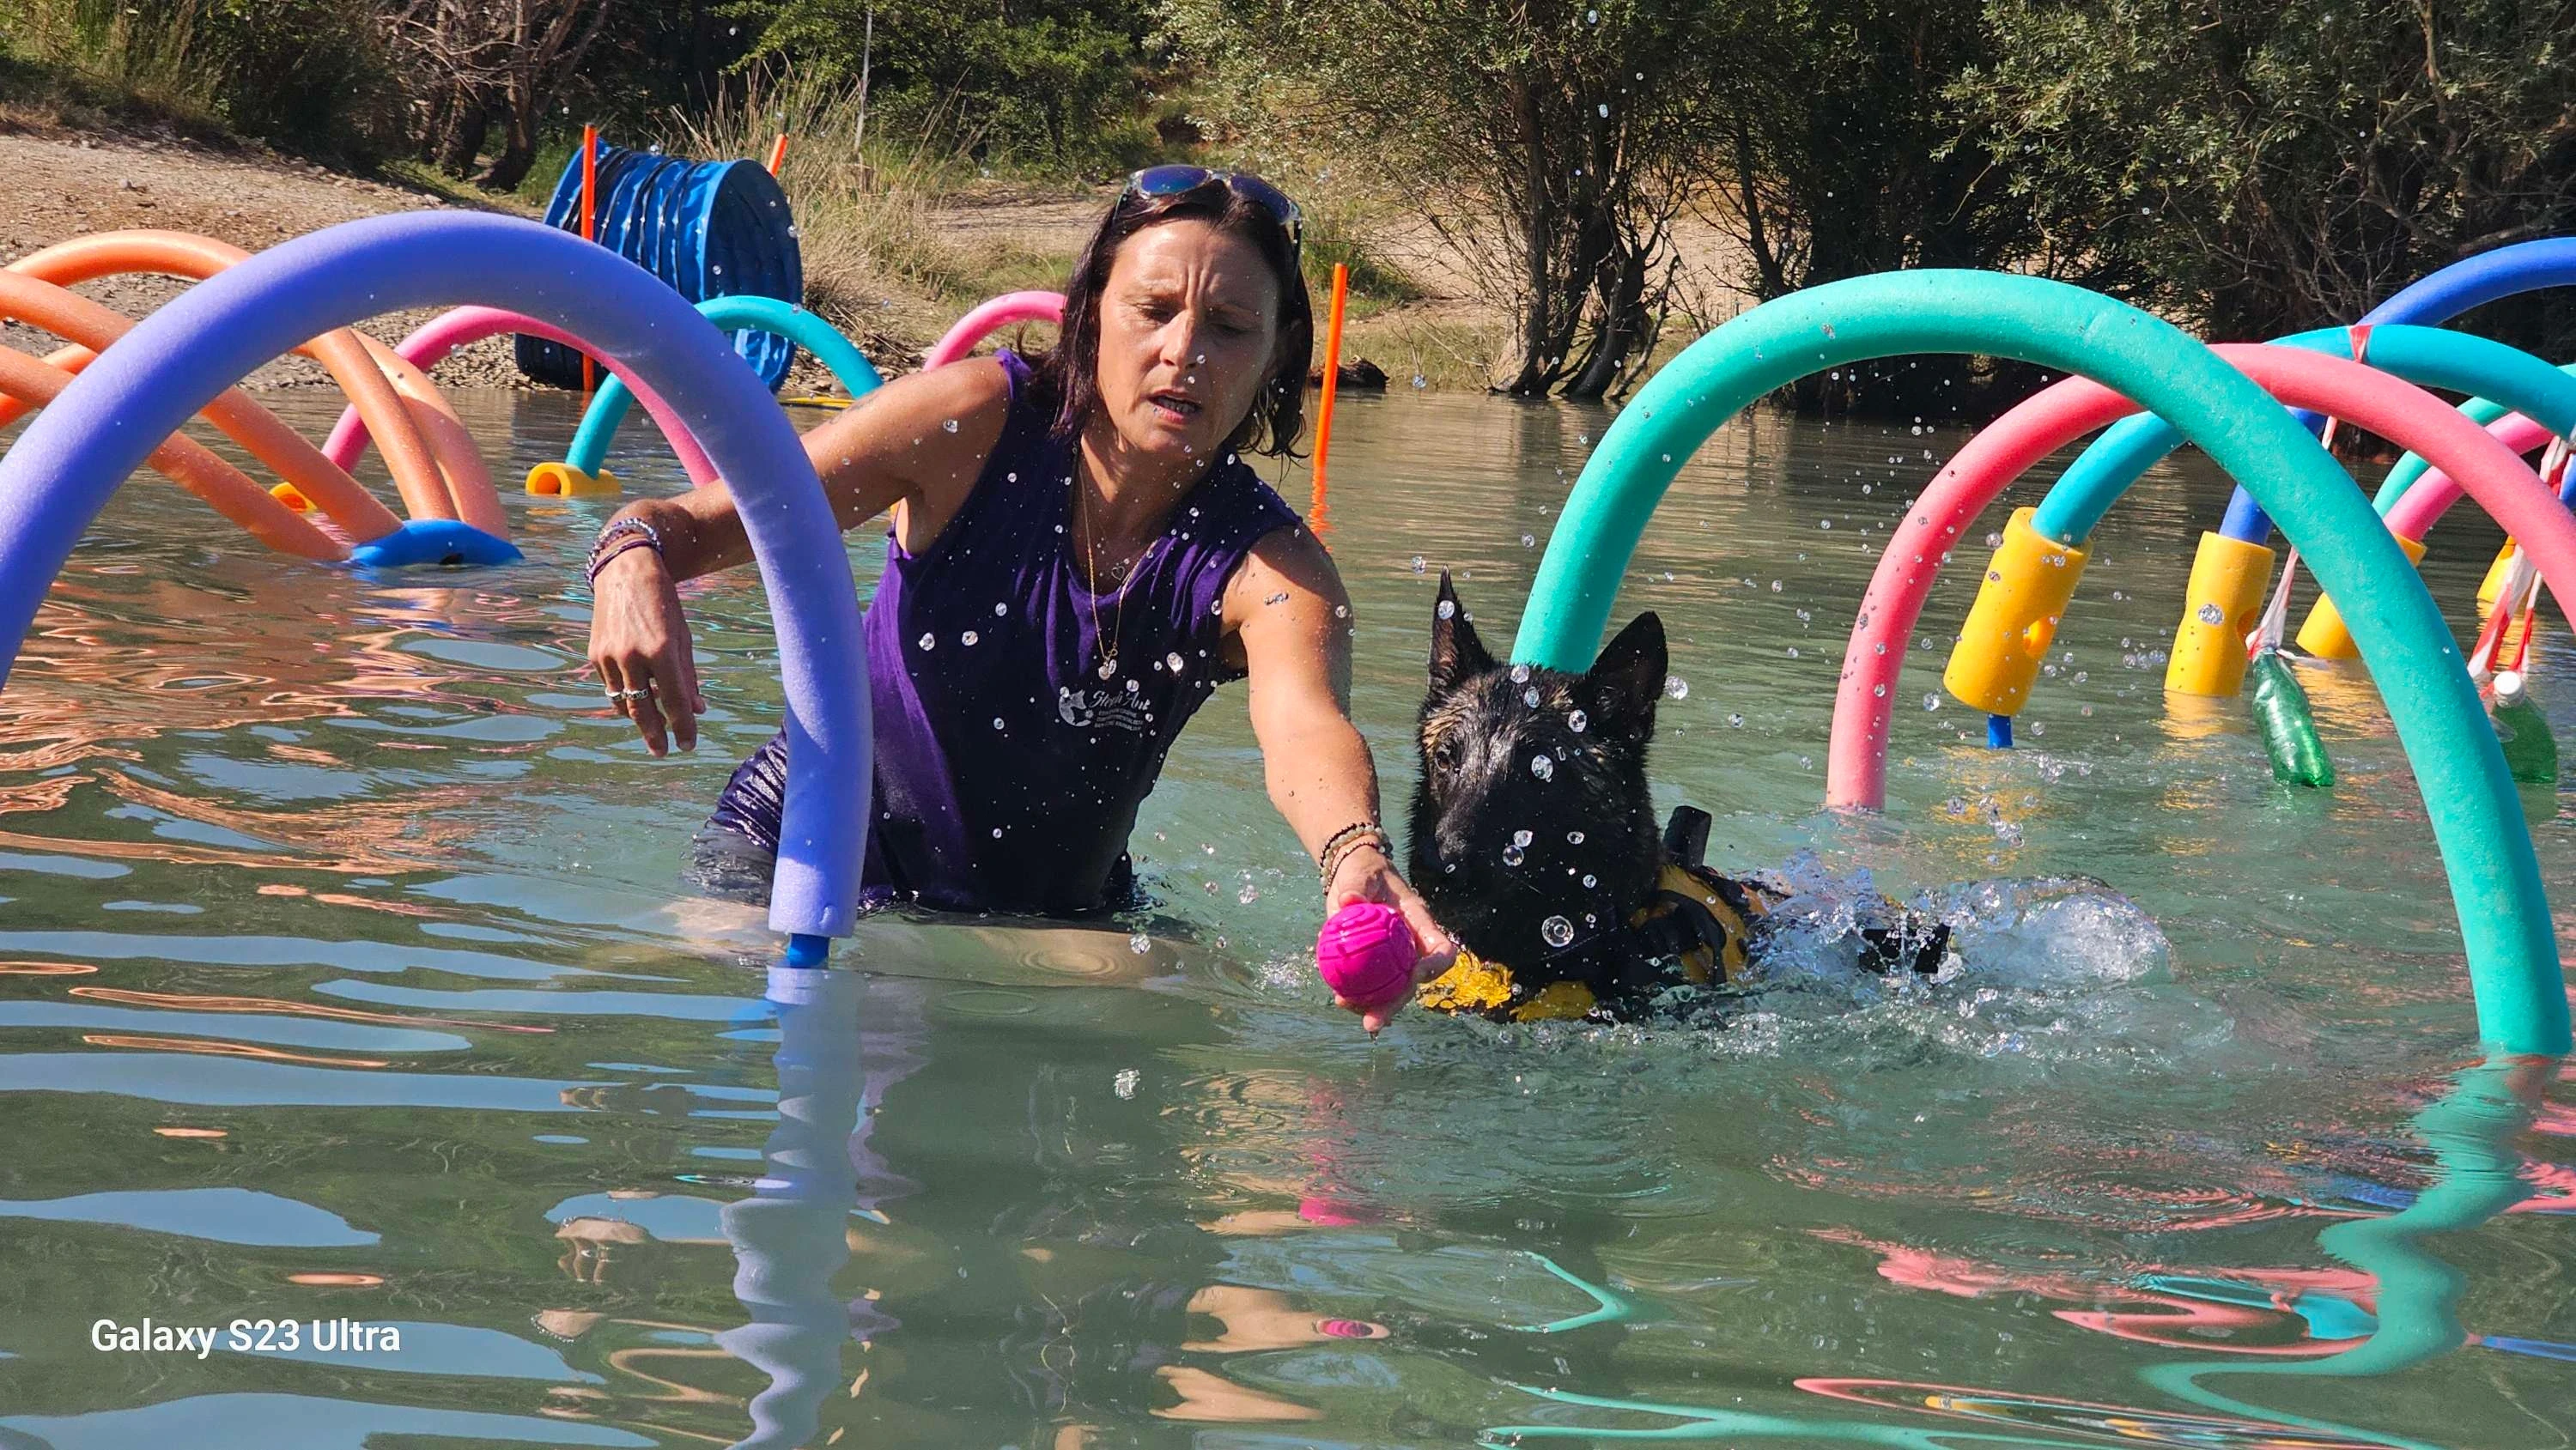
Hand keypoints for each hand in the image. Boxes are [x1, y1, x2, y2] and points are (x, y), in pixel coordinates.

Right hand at [586, 543, 705, 755]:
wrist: (624, 570)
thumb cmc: (663, 602)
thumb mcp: (683, 636)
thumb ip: (689, 676)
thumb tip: (698, 710)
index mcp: (660, 651)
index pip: (674, 702)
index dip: (683, 728)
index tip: (688, 745)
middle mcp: (631, 657)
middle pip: (643, 711)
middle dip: (655, 736)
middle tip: (664, 752)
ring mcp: (609, 656)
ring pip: (623, 703)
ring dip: (639, 719)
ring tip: (653, 728)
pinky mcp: (594, 654)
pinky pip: (610, 687)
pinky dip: (624, 697)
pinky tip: (637, 700)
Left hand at [1325, 844, 1456, 1032]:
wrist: (1350, 877)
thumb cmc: (1364, 870)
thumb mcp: (1362, 872)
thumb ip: (1358, 885)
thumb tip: (1349, 900)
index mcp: (1419, 924)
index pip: (1440, 950)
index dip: (1434, 967)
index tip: (1415, 976)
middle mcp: (1410, 947)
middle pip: (1413, 982)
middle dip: (1396, 1004)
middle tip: (1373, 1021)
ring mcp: (1392, 959)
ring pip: (1391, 991)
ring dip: (1372, 1006)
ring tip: (1346, 1006)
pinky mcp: (1372, 964)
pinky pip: (1368, 985)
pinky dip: (1356, 995)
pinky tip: (1339, 999)